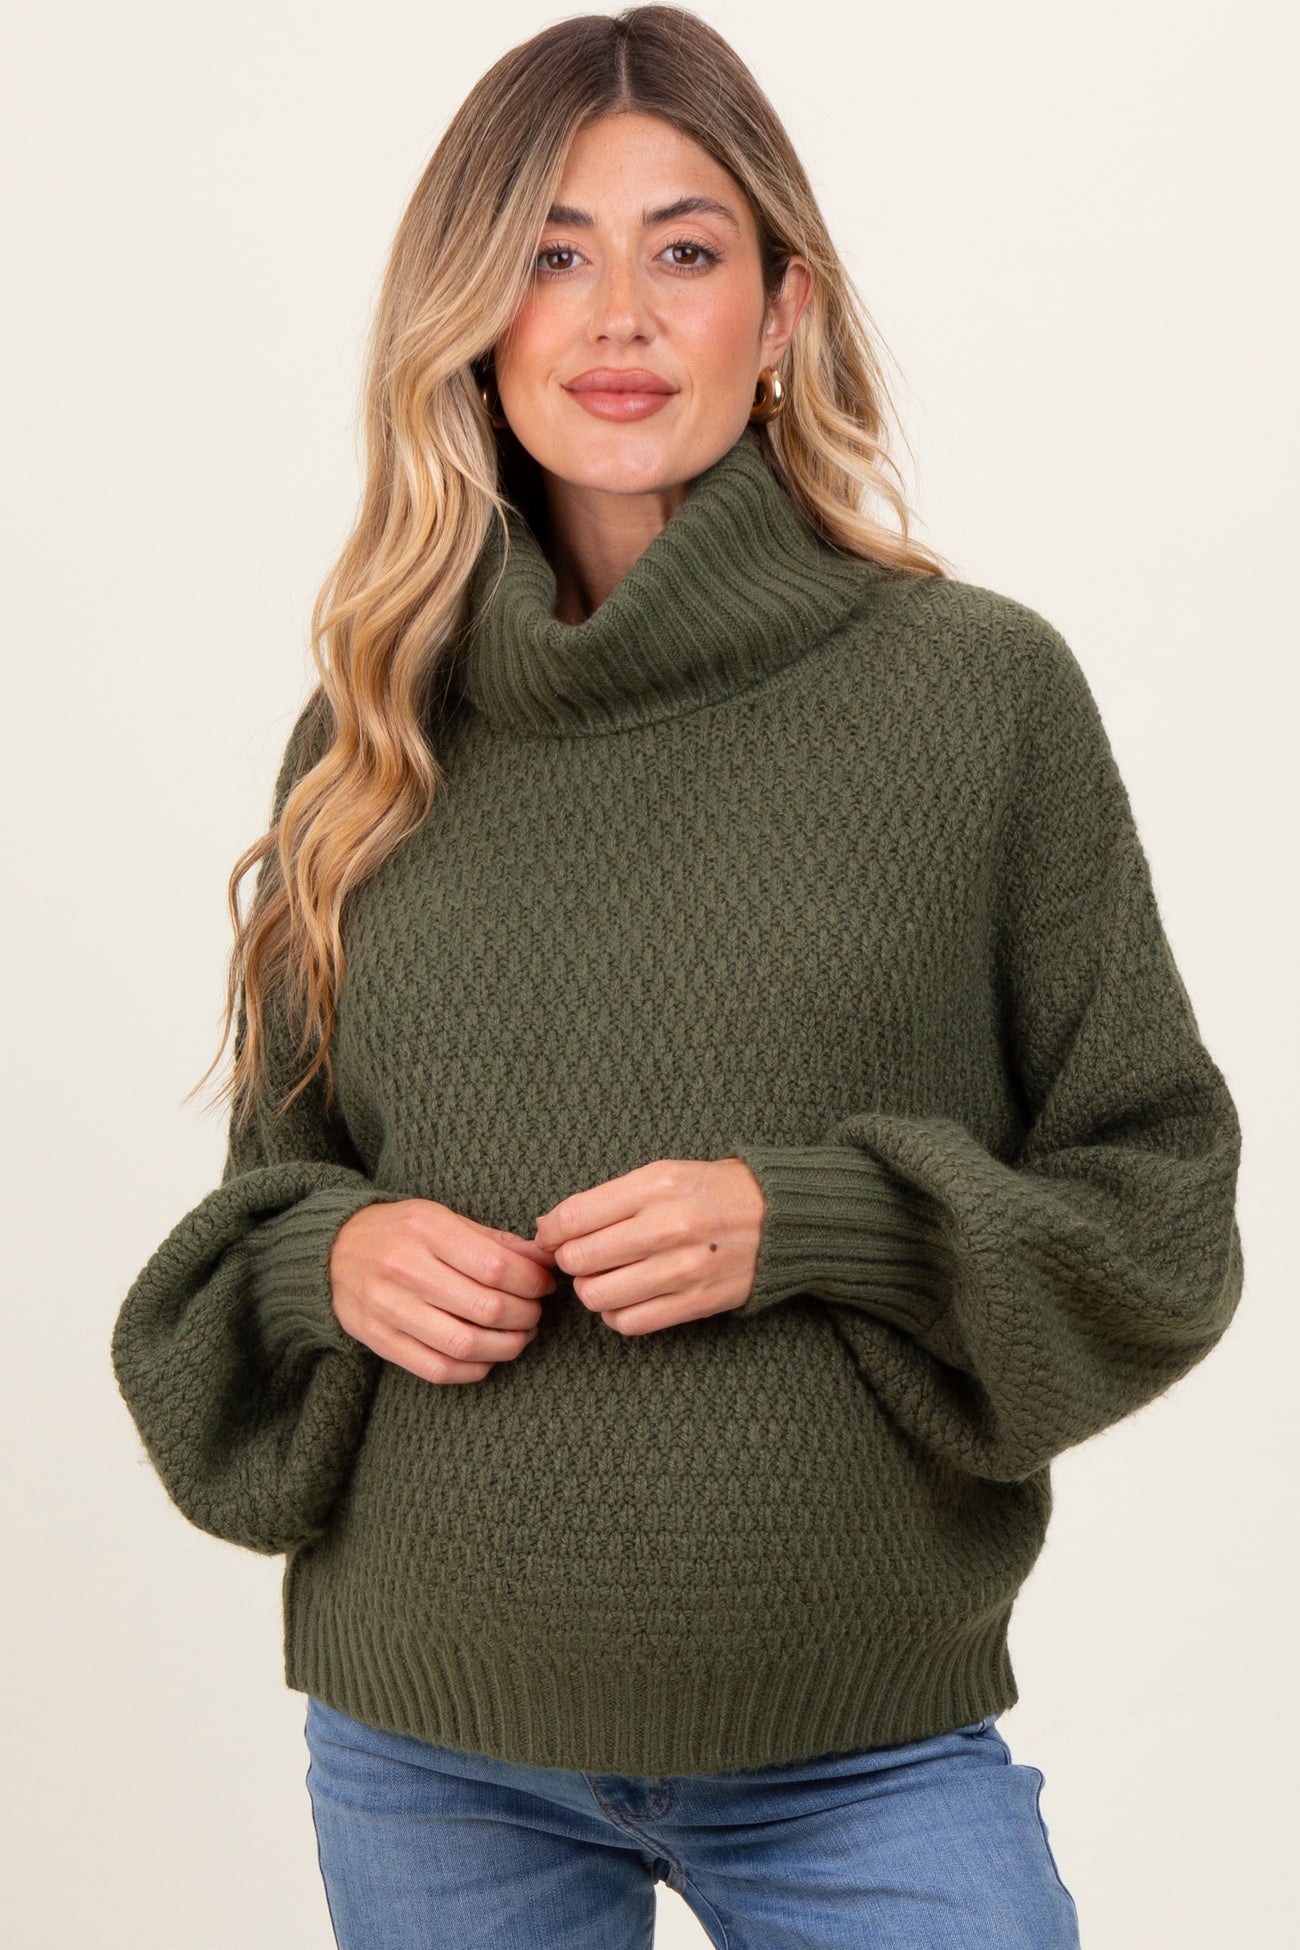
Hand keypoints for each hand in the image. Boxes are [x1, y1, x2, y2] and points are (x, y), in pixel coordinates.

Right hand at [329, 1199, 558, 1382]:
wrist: (331, 1250)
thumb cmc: (399, 1231)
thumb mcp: (442, 1218)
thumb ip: (493, 1240)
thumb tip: (542, 1259)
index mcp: (426, 1230)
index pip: (496, 1266)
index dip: (531, 1281)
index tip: (542, 1285)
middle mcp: (404, 1269)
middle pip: (485, 1308)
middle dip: (525, 1315)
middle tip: (534, 1312)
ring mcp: (388, 1309)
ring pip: (464, 1344)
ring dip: (505, 1347)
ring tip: (518, 1337)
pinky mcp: (379, 1340)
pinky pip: (436, 1369)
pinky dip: (473, 1370)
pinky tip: (487, 1358)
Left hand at [532, 1158, 764, 1335]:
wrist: (780, 1219)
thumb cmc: (712, 1191)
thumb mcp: (663, 1173)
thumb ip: (607, 1198)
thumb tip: (550, 1229)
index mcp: (656, 1185)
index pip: (573, 1217)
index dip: (551, 1232)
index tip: (552, 1236)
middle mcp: (668, 1225)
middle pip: (579, 1259)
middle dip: (569, 1260)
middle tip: (582, 1256)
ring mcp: (682, 1268)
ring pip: (597, 1296)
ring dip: (591, 1290)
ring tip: (605, 1277)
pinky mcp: (695, 1302)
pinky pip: (629, 1323)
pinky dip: (616, 1315)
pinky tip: (625, 1298)